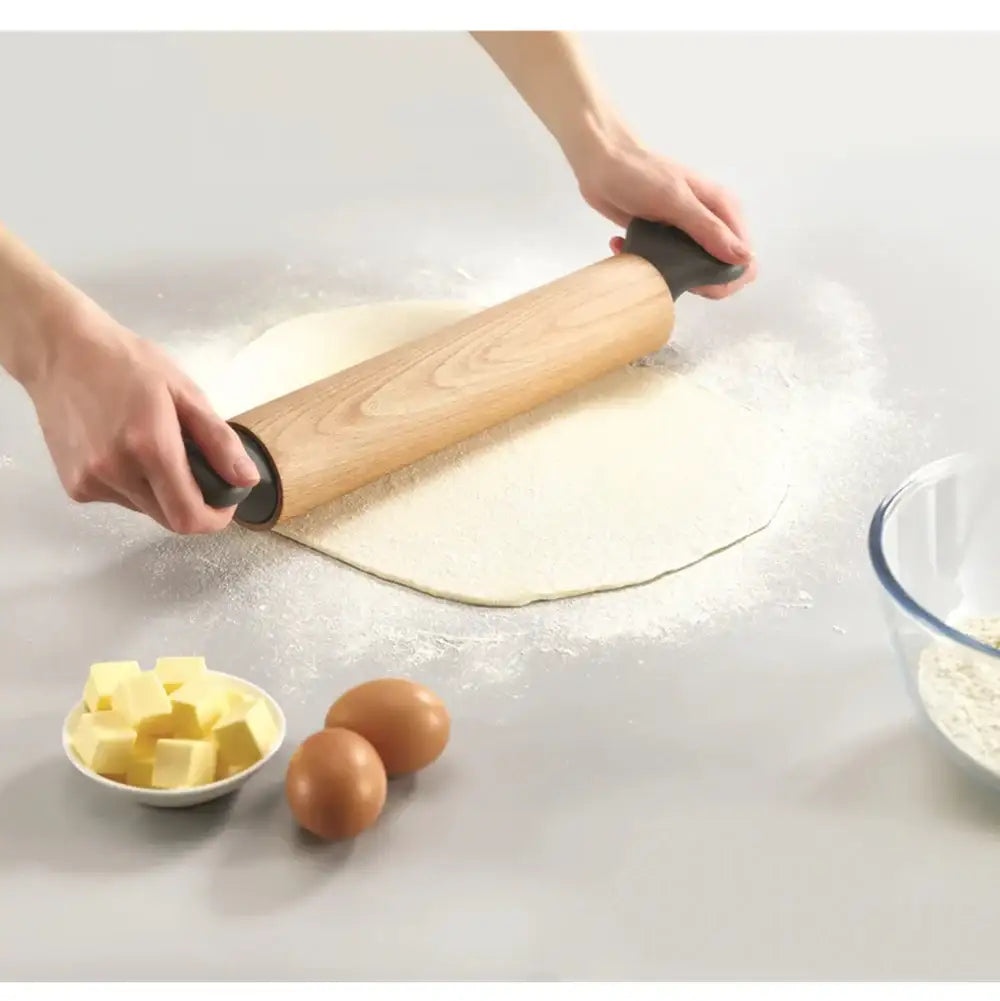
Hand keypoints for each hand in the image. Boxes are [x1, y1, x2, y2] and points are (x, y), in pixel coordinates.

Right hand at [27, 306, 257, 532]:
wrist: (60, 353)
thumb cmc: (127, 364)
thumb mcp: (185, 393)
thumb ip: (219, 440)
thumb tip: (247, 480)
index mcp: (150, 448)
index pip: (189, 517)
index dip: (215, 518)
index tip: (226, 500)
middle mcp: (117, 472)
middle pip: (170, 520)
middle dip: (193, 504)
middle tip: (197, 470)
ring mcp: (91, 482)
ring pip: (146, 509)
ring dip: (162, 492)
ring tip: (153, 448)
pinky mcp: (74, 486)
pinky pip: (120, 499)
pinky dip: (134, 485)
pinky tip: (124, 450)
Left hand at [574, 137, 756, 299]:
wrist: (602, 162)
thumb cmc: (640, 175)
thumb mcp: (676, 201)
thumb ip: (709, 230)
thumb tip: (745, 258)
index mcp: (723, 209)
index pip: (744, 258)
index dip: (727, 279)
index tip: (697, 283)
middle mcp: (710, 223)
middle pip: (721, 270)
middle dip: (696, 282)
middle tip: (667, 274)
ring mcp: (687, 233)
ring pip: (692, 271)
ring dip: (669, 275)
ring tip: (645, 262)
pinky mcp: (664, 239)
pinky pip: (666, 264)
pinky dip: (645, 264)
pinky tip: (624, 248)